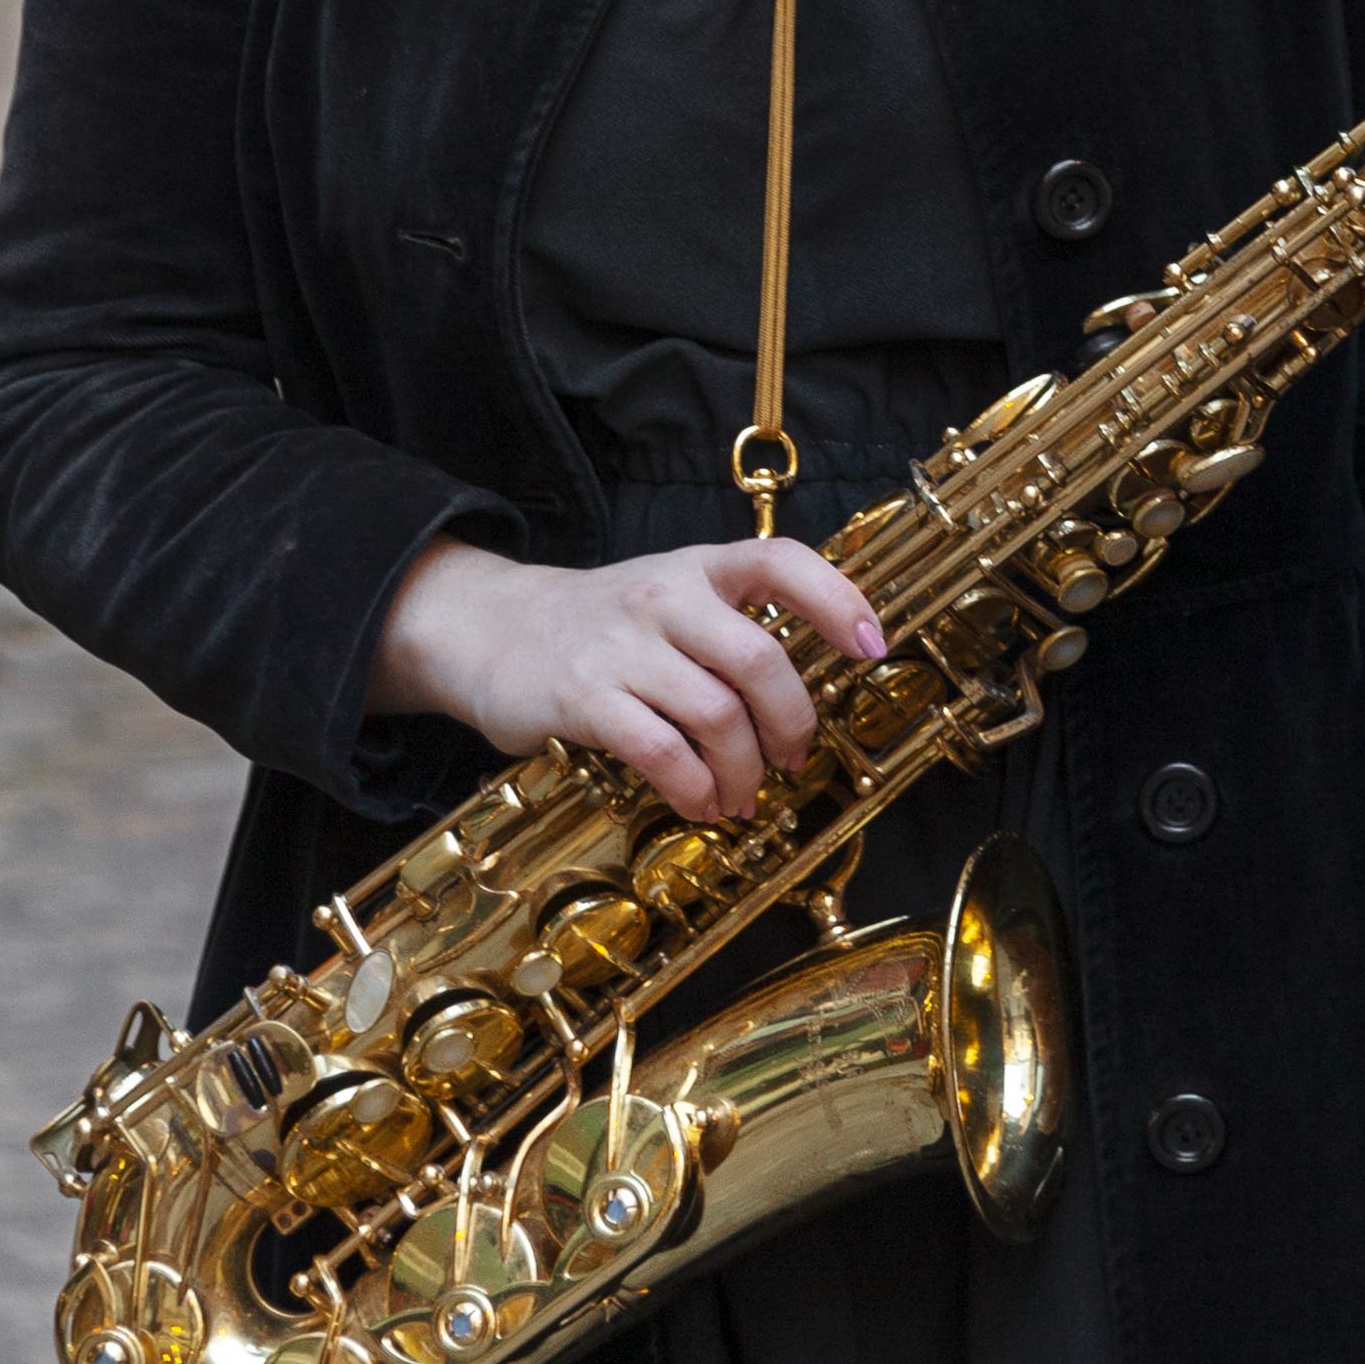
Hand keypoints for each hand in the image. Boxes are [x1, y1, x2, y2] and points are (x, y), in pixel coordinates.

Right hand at [370, 532, 885, 820]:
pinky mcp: (585, 698)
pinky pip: (662, 751)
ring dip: (743, 770)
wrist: (491, 630)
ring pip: (716, 715)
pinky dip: (694, 787)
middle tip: (793, 758)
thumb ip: (729, 629)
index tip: (872, 647)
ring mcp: (623, 648)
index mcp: (698, 567)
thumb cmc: (602, 625)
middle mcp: (666, 598)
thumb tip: (799, 700)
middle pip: (758, 661)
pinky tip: (700, 802)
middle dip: (790, 722)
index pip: (782, 562)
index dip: (837, 601)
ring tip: (742, 797)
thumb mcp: (669, 600)